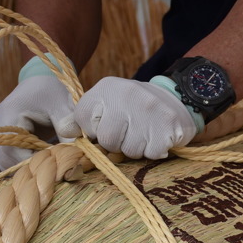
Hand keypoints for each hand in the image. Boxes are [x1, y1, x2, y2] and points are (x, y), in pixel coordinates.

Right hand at [0, 75, 79, 169]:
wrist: (41, 79)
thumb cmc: (53, 90)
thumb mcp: (63, 105)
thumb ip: (67, 125)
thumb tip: (75, 150)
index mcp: (7, 118)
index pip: (16, 153)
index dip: (37, 163)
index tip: (59, 168)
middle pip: (9, 161)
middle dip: (33, 168)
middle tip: (57, 170)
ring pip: (8, 163)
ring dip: (28, 167)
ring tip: (50, 164)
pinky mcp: (1, 139)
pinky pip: (10, 158)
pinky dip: (26, 162)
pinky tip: (43, 160)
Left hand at [75, 76, 198, 158]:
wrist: (178, 99)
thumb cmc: (136, 108)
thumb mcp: (108, 104)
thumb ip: (85, 118)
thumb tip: (64, 132)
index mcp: (106, 88)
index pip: (83, 120)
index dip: (94, 131)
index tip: (108, 125)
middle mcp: (126, 94)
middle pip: (107, 139)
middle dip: (116, 144)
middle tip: (129, 133)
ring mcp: (148, 109)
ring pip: (129, 150)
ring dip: (137, 149)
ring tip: (145, 135)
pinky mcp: (167, 125)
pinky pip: (151, 153)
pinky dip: (154, 151)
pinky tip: (158, 138)